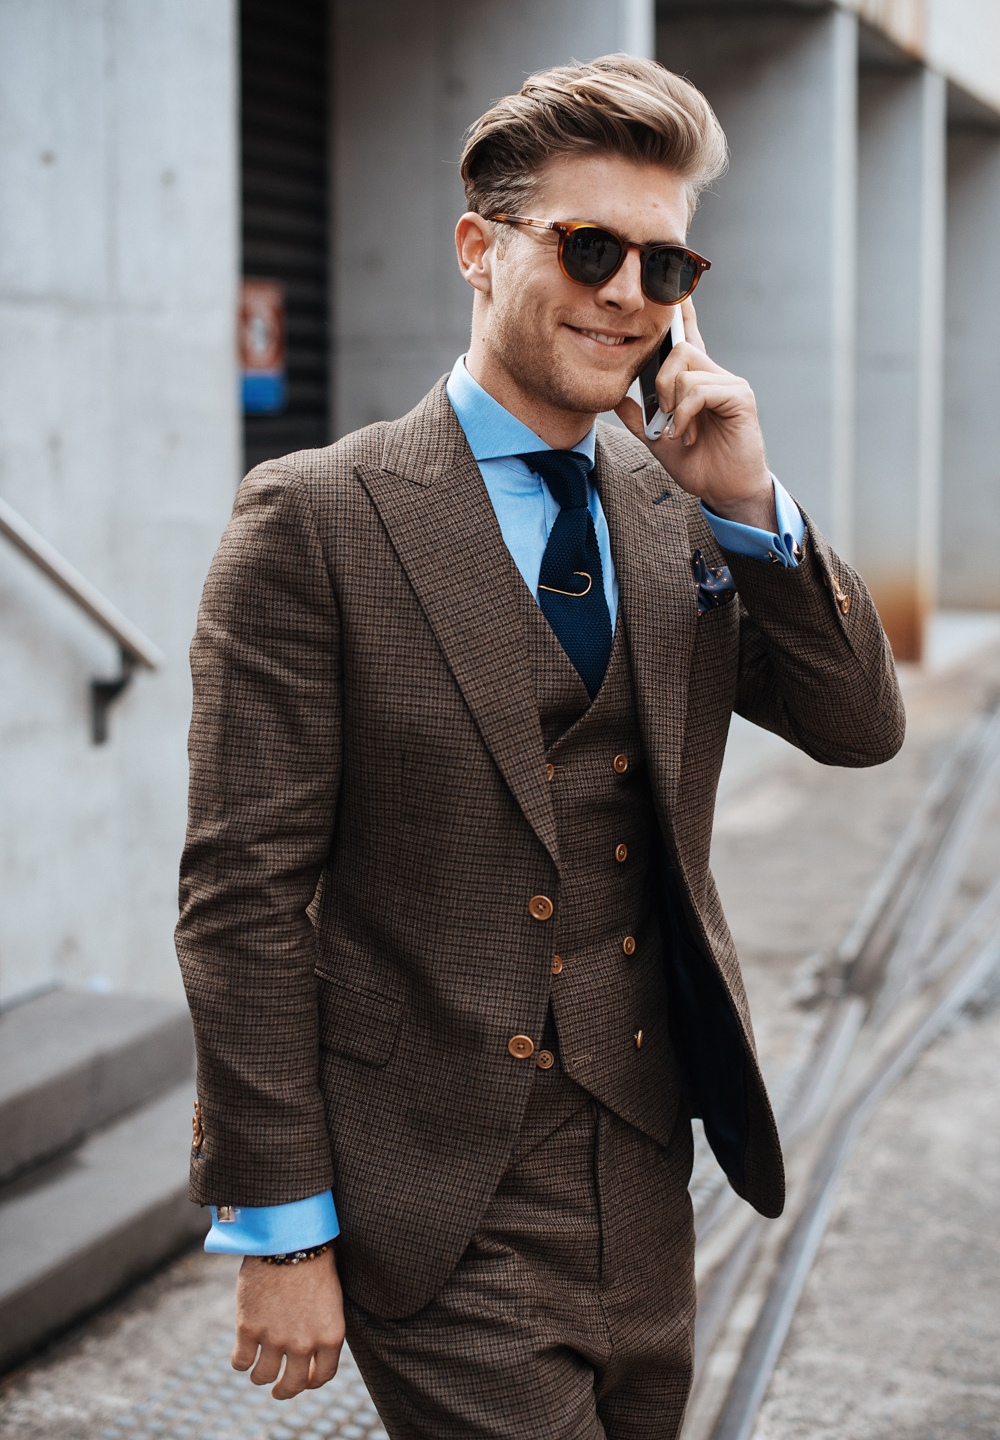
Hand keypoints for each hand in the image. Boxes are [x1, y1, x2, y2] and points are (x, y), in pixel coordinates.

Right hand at [232, 1248, 345, 1399]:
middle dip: (284, 1391)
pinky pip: (240, 1362)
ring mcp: (275, 1338)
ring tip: (258, 1369)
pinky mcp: (248, 1328)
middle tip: (278, 1390)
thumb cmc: (314, 1261)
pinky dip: (240, 1361)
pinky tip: (243, 1353)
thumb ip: (321, 1328)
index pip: (321, 1376)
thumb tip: (309, 1351)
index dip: (310, 1382)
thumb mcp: (330, 1300)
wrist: (290, 1236)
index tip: (303, 1380)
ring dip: (260, 1375)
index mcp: (331, 1335)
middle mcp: (304, 1343)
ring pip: (262, 1377)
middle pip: (292, 1385)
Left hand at [615, 296, 775, 530]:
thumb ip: (639, 418)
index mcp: (695, 381)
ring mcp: (730, 383)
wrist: (724, 490)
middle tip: (661, 414)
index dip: (682, 311)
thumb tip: (618, 400)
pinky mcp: (740, 397)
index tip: (675, 283)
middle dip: (660, 381)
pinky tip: (686, 434)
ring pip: (687, 370)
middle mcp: (715, 374)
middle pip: (679, 348)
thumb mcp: (657, 440)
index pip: (687, 337)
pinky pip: (700, 390)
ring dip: (672, 404)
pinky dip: (685, 414)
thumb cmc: (698, 463)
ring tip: (677, 430)